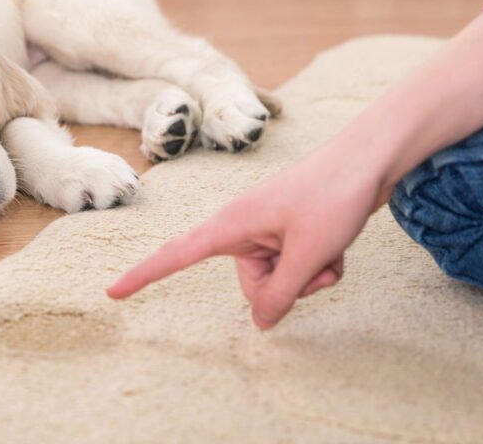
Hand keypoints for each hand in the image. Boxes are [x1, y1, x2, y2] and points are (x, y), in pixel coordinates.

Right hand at [106, 142, 386, 329]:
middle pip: (252, 285)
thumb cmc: (333, 197)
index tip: (112, 292)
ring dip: (309, 276)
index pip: (176, 255)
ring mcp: (268, 231)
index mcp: (232, 225)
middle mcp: (243, 228)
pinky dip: (320, 265)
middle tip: (315, 261)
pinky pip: (296, 267)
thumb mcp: (308, 255)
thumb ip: (280, 294)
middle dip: (287, 287)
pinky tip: (337, 246)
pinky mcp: (288, 232)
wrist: (369, 160)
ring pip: (280, 280)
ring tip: (330, 249)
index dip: (144, 275)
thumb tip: (261, 323)